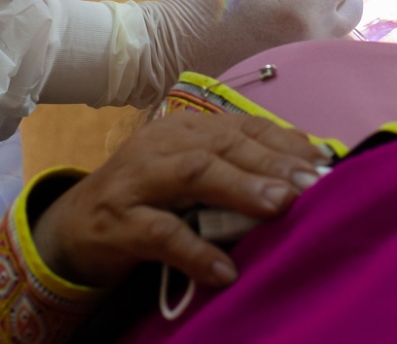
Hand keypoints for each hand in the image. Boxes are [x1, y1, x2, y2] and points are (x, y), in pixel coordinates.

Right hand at [30, 109, 324, 289]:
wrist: (72, 230)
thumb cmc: (146, 204)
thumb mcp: (189, 181)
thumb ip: (234, 174)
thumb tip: (301, 179)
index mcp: (184, 131)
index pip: (241, 127)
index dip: (283, 142)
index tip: (323, 162)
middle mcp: (162, 146)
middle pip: (223, 145)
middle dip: (272, 162)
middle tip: (312, 184)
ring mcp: (137, 181)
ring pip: (194, 175)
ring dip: (241, 188)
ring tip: (279, 206)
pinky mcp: (118, 222)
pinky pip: (161, 233)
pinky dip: (196, 251)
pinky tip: (225, 269)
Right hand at [136, 0, 361, 104]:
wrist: (174, 50)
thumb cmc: (208, 5)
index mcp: (304, 15)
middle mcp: (314, 44)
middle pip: (352, 8)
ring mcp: (306, 65)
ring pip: (341, 30)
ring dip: (325, 9)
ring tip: (286, 2)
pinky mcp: (295, 76)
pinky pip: (323, 49)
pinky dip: (314, 32)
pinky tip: (282, 26)